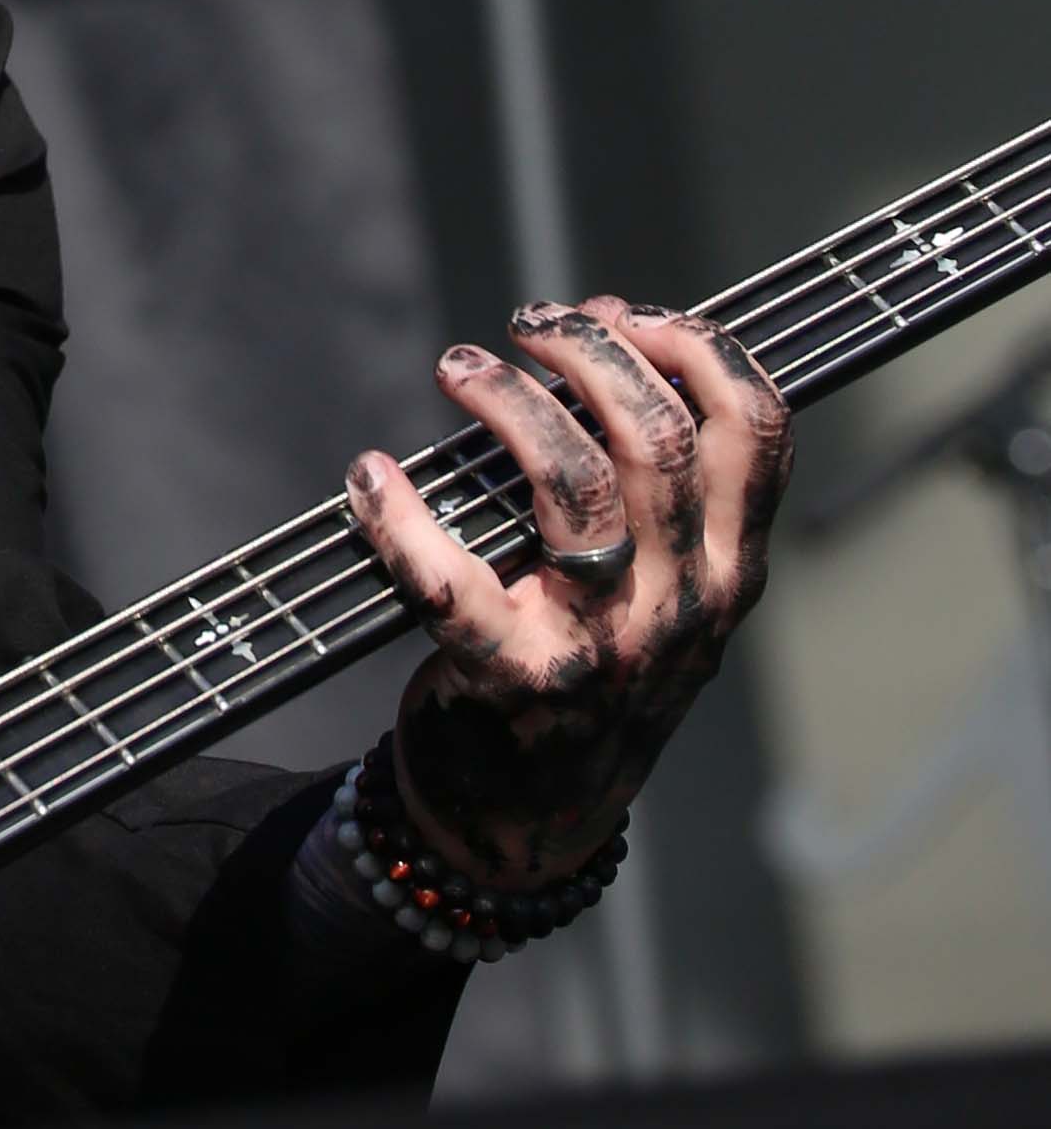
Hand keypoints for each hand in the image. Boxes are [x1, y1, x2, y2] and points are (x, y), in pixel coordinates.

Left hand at [341, 296, 790, 886]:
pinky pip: (451, 578)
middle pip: (656, 437)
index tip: (629, 312)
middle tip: (524, 324)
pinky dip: (399, 516)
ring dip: (507, 403)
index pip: (757, 430)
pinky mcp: (519, 679)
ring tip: (459, 368)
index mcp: (731, 567)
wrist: (529, 816)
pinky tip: (371, 476)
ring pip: (573, 484)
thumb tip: (606, 323)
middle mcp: (686, 602)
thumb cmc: (587, 660)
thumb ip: (645, 469)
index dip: (697, 348)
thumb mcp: (656, 578)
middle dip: (586, 353)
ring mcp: (608, 643)